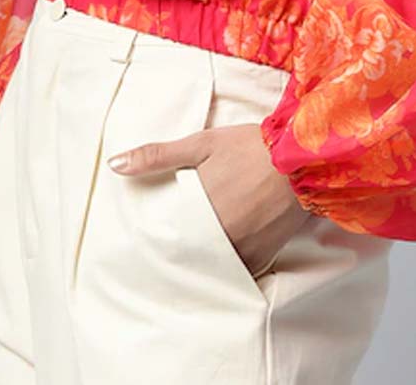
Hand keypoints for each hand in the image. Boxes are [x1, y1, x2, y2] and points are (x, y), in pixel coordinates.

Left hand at [106, 123, 309, 278]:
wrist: (300, 157)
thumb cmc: (249, 148)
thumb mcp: (200, 144)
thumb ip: (157, 156)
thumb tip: (115, 165)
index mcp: (199, 211)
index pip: (166, 240)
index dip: (153, 246)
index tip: (139, 251)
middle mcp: (220, 237)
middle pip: (188, 258)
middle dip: (175, 258)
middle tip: (157, 263)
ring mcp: (244, 249)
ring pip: (212, 268)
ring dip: (200, 266)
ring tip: (185, 266)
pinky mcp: (265, 255)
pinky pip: (239, 272)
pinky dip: (227, 270)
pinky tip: (218, 266)